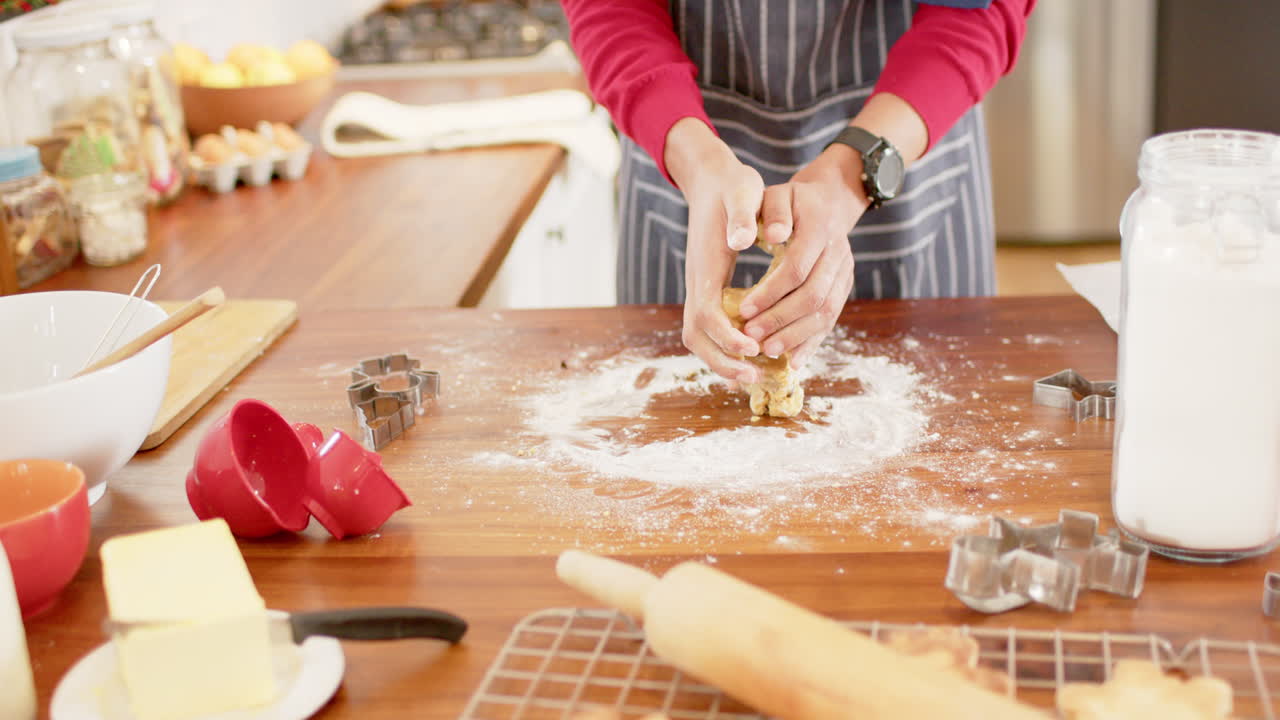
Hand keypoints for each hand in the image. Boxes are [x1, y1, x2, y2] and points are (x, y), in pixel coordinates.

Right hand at [665, 118, 764, 382]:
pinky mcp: (708, 290)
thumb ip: (741, 215)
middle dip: (722, 361)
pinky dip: (727, 347)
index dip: (726, 337)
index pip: (705, 313)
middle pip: (696, 336)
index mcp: (705, 265)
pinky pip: (711, 328)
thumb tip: (741, 238)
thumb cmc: (732, 187)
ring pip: (700, 336)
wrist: (712, 180)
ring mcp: (699, 288)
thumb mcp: (741, 193)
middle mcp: (696, 282)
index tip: (752, 348)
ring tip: (755, 375)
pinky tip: (752, 354)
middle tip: (754, 377)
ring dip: (723, 360)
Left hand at [737, 144, 867, 367]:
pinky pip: (832, 319)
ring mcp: (845, 272)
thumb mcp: (777, 194)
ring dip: (796, 336)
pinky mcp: (844, 287)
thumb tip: (773, 234)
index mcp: (820, 228)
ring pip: (826, 312)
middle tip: (751, 336)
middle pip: (814, 296)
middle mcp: (839, 253)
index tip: (744, 309)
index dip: (771, 292)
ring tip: (767, 351)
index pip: (797, 268)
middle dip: (781, 319)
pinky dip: (812, 342)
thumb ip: (773, 211)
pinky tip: (793, 360)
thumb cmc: (790, 200)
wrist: (826, 201)